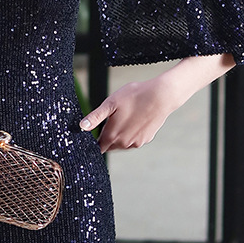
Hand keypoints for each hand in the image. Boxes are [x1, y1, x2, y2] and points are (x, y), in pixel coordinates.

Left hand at [77, 54, 234, 151]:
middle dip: (108, 136)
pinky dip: (132, 132)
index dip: (95, 140)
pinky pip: (133, 139)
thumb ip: (95, 117)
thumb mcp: (111, 103)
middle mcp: (123, 144)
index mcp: (112, 136)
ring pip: (122, 143)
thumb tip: (81, 127)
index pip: (98, 146)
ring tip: (125, 117)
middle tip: (112, 119)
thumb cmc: (135, 96)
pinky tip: (136, 119)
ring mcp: (136, 143)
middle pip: (110, 145)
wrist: (162, 96)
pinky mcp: (146, 139)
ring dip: (120, 135)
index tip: (95, 133)